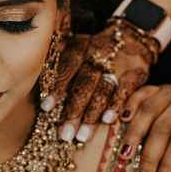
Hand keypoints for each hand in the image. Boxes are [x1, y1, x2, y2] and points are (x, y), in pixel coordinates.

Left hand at [50, 23, 154, 142]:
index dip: (57, 88)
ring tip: (82, 136)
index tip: (46, 108)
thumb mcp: (76, 43)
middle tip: (64, 134)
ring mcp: (117, 65)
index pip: (66, 68)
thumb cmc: (95, 47)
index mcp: (80, 48)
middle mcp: (97, 56)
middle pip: (83, 85)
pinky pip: (124, 91)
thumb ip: (58, 56)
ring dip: (92, 116)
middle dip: (73, 111)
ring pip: (102, 92)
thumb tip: (36, 75)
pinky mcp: (134, 73)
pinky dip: (116, 106)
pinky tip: (108, 121)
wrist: (133, 35)